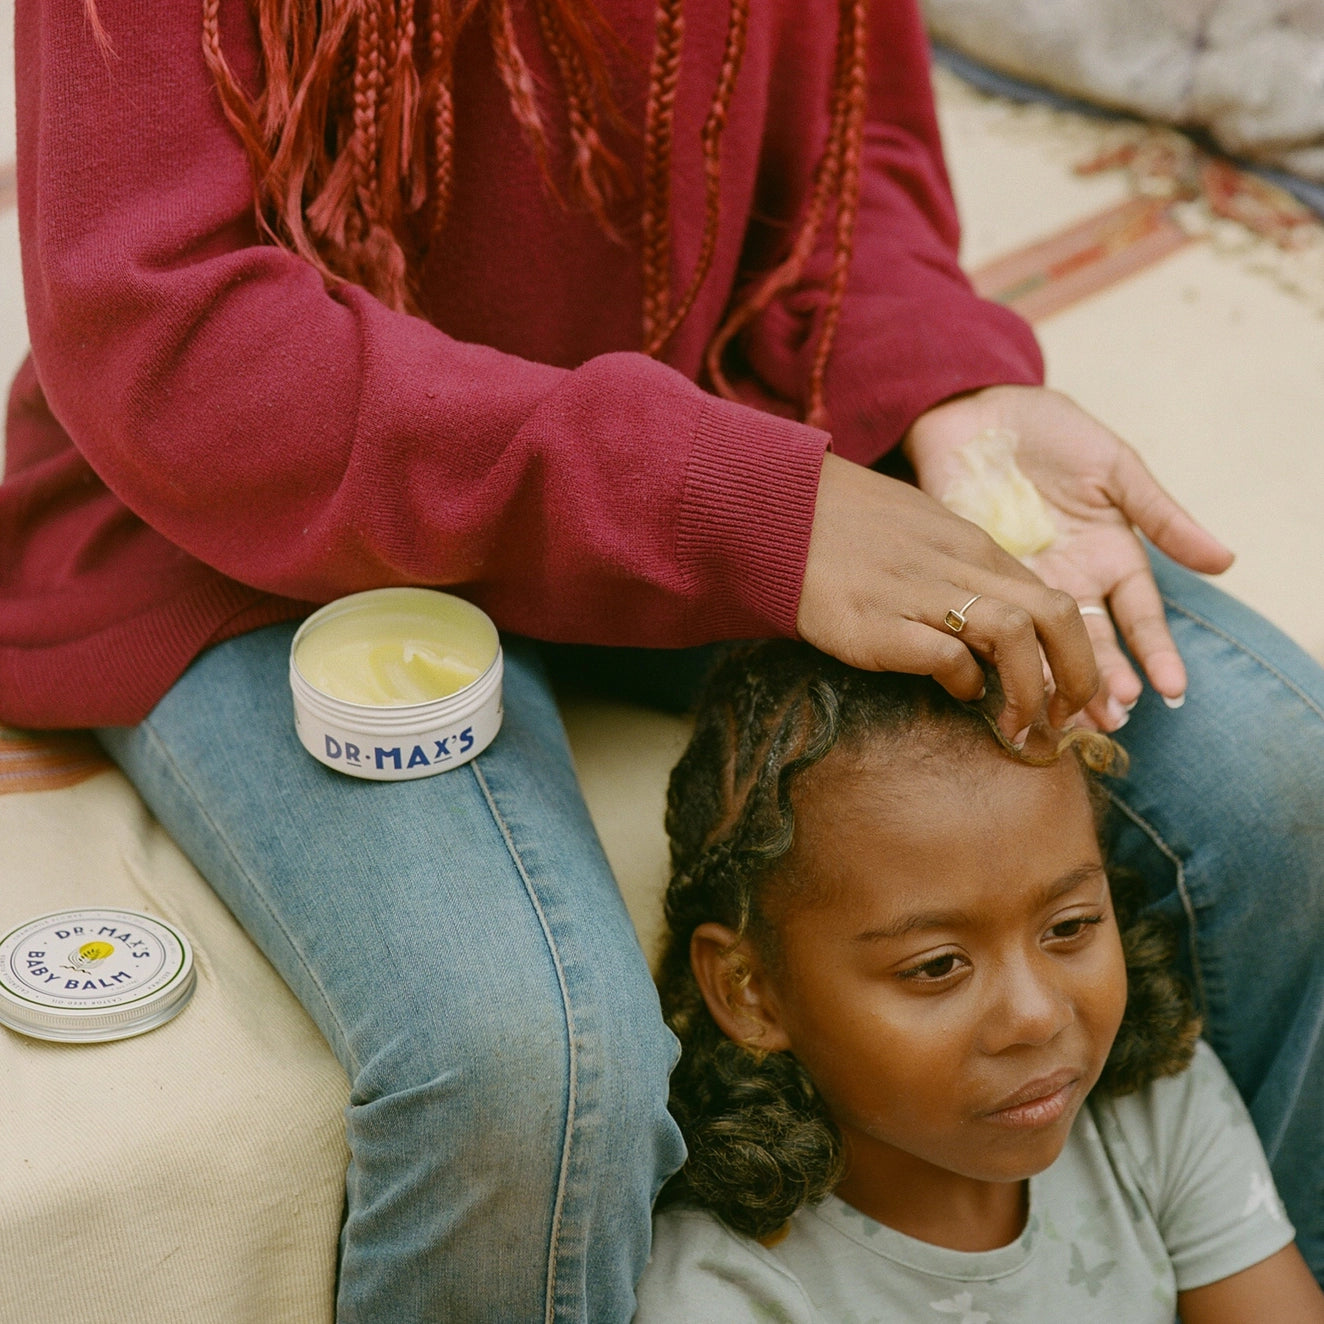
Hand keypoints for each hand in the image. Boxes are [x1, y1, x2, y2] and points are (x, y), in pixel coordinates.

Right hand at [797, 451, 1098, 742]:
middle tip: (1063, 721)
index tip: (1069, 696)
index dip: (1079, 656)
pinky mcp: (877, 622)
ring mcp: (919, 593)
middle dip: (1078, 678)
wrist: (779, 510)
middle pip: (1057, 617)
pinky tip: (955, 692)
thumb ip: (965, 572)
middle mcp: (959, 567)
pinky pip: (946, 655)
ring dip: (1029, 690)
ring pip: (1015, 635)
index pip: (1057, 600)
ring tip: (1016, 726)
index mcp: (974, 547)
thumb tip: (999, 625)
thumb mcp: (923, 535)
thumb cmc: (847, 527)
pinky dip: (964, 681)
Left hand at [903, 385, 1233, 730]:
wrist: (976, 411)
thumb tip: (1225, 561)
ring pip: (1045, 644)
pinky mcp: (976, 580)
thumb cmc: (1052, 433)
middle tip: (1114, 715)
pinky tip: (1009, 682)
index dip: (1156, 653)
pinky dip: (1003, 655)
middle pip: (1093, 642)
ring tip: (1070, 715)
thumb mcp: (1114, 468)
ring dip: (1058, 681)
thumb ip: (1161, 515)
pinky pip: (995, 626)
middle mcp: (1070, 580)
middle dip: (1106, 681)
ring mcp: (1022, 584)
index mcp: (1110, 557)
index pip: (1140, 617)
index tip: (1171, 689)